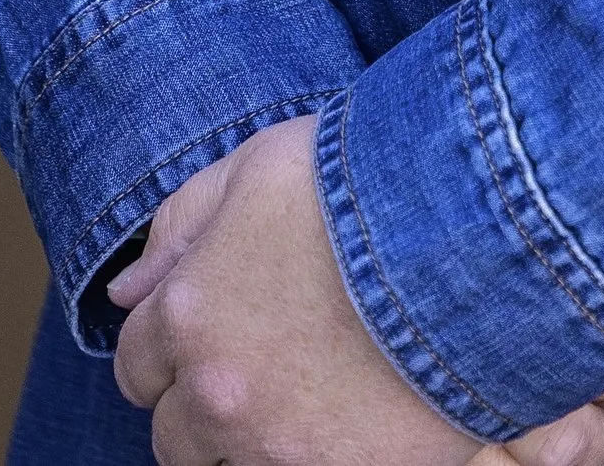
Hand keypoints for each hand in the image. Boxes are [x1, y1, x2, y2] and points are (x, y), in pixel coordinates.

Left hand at [109, 115, 603, 465]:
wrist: (478, 228)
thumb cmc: (366, 181)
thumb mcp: (257, 166)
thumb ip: (181, 226)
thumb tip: (124, 291)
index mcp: (190, 318)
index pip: (137, 364)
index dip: (175, 344)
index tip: (216, 326)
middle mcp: (220, 397)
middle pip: (175, 436)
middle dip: (205, 402)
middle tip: (263, 365)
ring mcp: (282, 450)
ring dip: (253, 438)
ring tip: (310, 394)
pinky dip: (320, 454)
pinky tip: (356, 419)